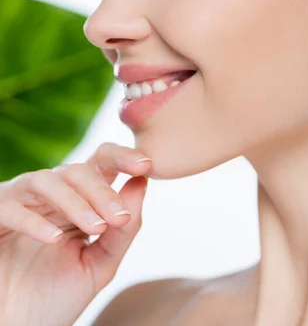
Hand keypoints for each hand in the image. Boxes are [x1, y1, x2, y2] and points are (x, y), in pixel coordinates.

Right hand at [0, 142, 151, 325]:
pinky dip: (34, 220)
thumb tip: (142, 183)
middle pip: (78, 170)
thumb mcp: (99, 265)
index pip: (101, 162)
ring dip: (74, 202)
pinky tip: (55, 237)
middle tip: (119, 217)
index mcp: (79, 199)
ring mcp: (20, 202)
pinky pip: (11, 207)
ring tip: (94, 227)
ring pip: (47, 181)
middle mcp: (50, 195)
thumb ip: (122, 230)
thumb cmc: (54, 297)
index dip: (122, 157)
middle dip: (102, 191)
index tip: (146, 166)